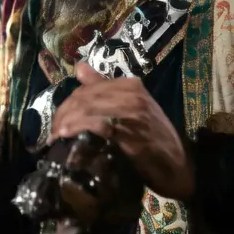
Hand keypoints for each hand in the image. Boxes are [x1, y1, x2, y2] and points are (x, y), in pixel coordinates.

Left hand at [48, 62, 193, 200]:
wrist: (180, 166)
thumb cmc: (154, 139)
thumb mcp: (132, 108)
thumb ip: (104, 87)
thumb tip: (80, 67)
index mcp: (131, 86)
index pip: (87, 88)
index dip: (67, 104)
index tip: (57, 122)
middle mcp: (132, 95)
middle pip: (84, 98)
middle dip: (63, 115)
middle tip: (53, 133)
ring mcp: (133, 114)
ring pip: (88, 109)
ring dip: (66, 124)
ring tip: (56, 138)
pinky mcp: (132, 135)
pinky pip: (98, 125)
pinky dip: (78, 129)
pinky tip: (67, 137)